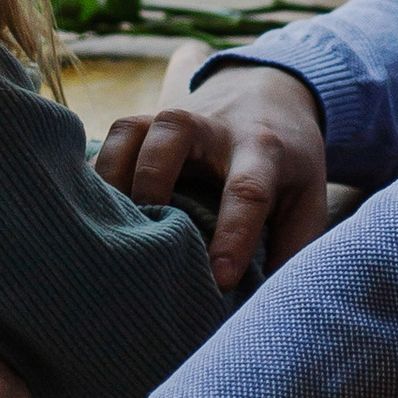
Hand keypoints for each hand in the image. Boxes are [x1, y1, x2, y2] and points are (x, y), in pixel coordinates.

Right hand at [94, 58, 327, 292]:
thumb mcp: (307, 200)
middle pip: (176, 129)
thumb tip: (264, 304)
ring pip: (134, 127)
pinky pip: (111, 137)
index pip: (249, 189)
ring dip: (113, 173)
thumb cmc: (288, 164)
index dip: (234, 234)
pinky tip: (90, 210)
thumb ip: (293, 248)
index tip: (219, 280)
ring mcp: (174, 120)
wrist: (268, 93)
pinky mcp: (146, 124)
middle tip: (147, 232)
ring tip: (106, 225)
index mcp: (264, 150)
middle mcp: (214, 127)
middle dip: (153, 177)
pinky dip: (96, 173)